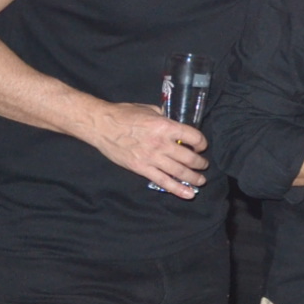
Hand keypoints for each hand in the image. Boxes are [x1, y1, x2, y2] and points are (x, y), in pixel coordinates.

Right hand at [90, 101, 207, 196]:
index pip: (193, 137)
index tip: (201, 146)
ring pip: (180, 172)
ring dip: (194, 177)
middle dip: (200, 163)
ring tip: (200, 180)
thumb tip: (177, 123)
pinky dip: (178, 189)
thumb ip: (166, 117)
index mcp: (165, 126)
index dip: (201, 143)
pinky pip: (163, 181)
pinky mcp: (141, 168)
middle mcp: (161, 143)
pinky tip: (189, 194)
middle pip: (189, 158)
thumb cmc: (124, 114)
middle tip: (203, 164)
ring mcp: (151, 157)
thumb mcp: (150, 109)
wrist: (101, 125)